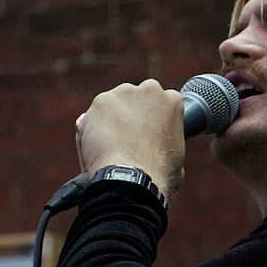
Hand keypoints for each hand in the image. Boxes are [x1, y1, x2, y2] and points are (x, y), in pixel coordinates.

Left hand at [73, 78, 184, 195]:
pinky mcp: (100, 102)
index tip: (141, 132)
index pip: (158, 103)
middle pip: (134, 98)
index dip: (148, 119)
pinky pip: (91, 117)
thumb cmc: (157, 172)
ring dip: (108, 121)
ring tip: (108, 147)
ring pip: (111, 106)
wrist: (132, 176)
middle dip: (128, 114)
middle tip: (123, 138)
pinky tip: (95, 148)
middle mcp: (149, 90)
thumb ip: (168, 142)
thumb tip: (161, 149)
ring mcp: (123, 94)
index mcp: (172, 100)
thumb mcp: (176, 155)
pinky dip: (90, 131)